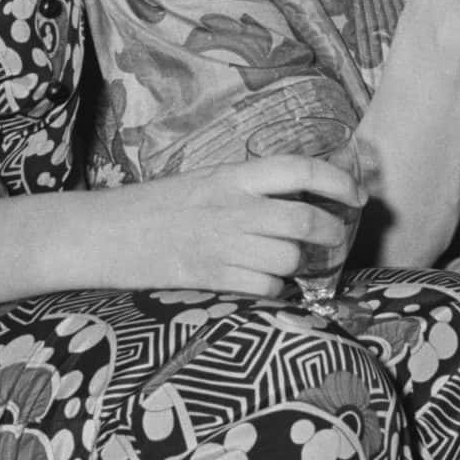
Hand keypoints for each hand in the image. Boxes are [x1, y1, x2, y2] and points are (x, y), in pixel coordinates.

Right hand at [88, 156, 361, 295]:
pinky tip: (258, 283)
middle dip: (329, 231)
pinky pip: (265, 288)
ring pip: (288, 258)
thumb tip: (299, 196)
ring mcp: (222, 244)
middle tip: (332, 236)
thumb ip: (247, 188)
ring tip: (282, 262)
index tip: (356, 194)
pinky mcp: (210, 278)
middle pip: (304, 219)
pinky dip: (271, 290)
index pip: (299, 168)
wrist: (103, 232)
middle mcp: (232, 208)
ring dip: (295, 264)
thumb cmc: (153, 206)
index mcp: (231, 176)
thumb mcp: (204, 181)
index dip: (338, 180)